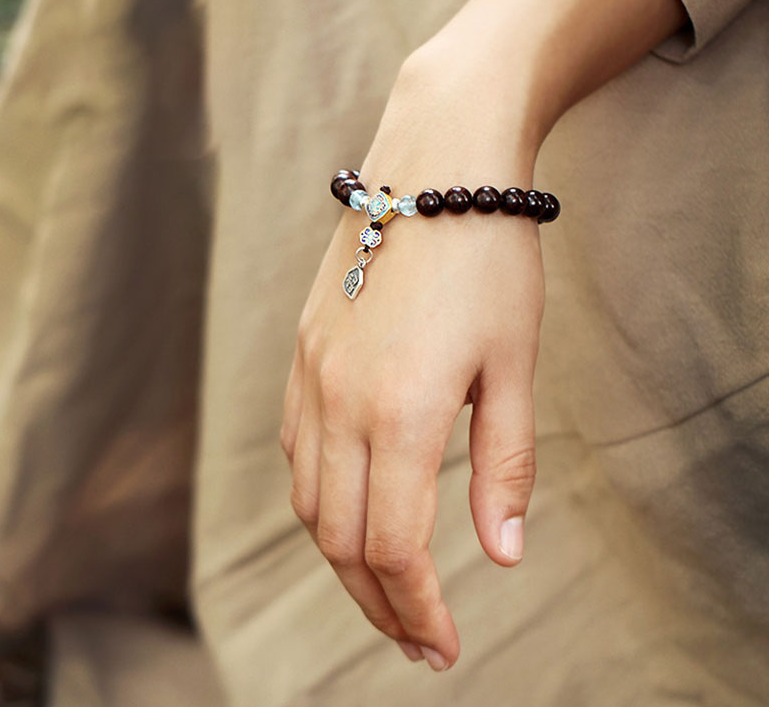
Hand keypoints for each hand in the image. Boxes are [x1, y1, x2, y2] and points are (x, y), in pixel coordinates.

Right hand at [279, 0, 686, 674]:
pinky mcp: (302, 352)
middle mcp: (339, 401)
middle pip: (338, 539)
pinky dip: (319, 498)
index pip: (393, 547)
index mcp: (399, 410)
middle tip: (417, 635)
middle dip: (378, 601)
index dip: (418, 610)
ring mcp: (311, 375)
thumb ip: (504, 465)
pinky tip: (350, 505)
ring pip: (307, 501)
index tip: (444, 644)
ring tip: (387, 584)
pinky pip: (296, 450)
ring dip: (343, 556)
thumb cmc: (488, 258)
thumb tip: (504, 554)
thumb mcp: (513, 364)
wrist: (434, 165)